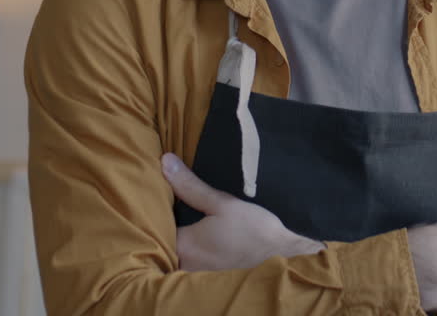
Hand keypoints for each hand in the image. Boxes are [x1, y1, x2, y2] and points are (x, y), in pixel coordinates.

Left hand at [162, 153, 323, 270]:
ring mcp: (197, 271)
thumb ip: (190, 185)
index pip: (155, 226)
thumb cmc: (254, 229)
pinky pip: (190, 256)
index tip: (151, 191)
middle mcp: (185, 263)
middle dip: (163, 220)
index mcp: (183, 247)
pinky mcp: (209, 272)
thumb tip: (165, 163)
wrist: (284, 254)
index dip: (152, 208)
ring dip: (177, 232)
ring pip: (176, 249)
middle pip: (163, 239)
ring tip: (179, 210)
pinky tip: (197, 228)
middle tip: (164, 197)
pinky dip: (189, 243)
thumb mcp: (222, 202)